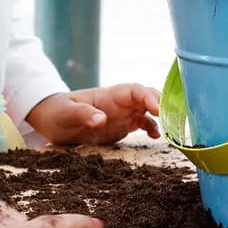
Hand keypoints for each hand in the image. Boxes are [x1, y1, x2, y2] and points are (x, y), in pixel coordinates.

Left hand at [26, 85, 161, 145]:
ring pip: (149, 110)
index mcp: (109, 95)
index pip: (134, 90)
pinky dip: (153, 128)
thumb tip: (101, 119)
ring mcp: (123, 114)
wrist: (52, 121)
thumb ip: (83, 114)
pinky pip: (143, 123)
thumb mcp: (66, 114)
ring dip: (162, 117)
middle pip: (148, 98)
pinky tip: (157, 137)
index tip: (159, 108)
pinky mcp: (122, 126)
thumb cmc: (57, 112)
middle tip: (175, 119)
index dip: (149, 96)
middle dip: (163, 105)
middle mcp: (120, 103)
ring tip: (172, 129)